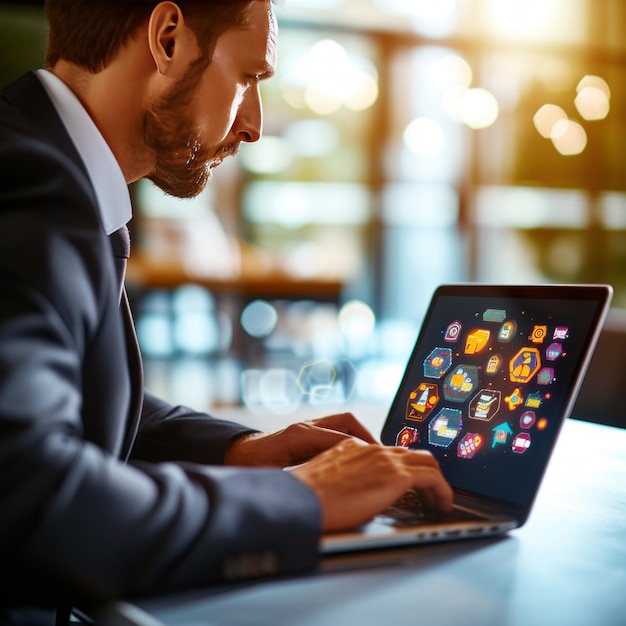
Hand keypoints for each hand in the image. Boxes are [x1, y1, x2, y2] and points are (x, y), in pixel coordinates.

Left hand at [224, 412, 377, 467]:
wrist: (235, 454)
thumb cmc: (250, 468)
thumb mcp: (271, 478)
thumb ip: (293, 481)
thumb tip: (314, 488)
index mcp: (300, 434)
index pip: (339, 438)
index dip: (361, 450)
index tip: (379, 463)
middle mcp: (307, 426)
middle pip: (347, 422)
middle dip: (369, 439)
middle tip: (385, 457)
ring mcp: (309, 427)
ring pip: (345, 424)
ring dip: (362, 438)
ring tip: (378, 457)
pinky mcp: (309, 432)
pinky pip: (337, 430)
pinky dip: (352, 441)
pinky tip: (359, 458)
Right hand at [290, 438, 453, 531]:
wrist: (302, 499)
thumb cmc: (306, 497)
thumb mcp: (327, 480)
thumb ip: (344, 479)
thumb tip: (354, 497)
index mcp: (353, 446)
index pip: (388, 452)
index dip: (403, 469)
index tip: (409, 485)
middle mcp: (371, 448)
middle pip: (412, 452)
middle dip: (426, 472)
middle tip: (430, 493)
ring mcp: (385, 459)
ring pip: (427, 461)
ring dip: (437, 482)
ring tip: (439, 501)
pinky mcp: (396, 476)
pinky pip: (433, 477)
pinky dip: (443, 490)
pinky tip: (442, 505)